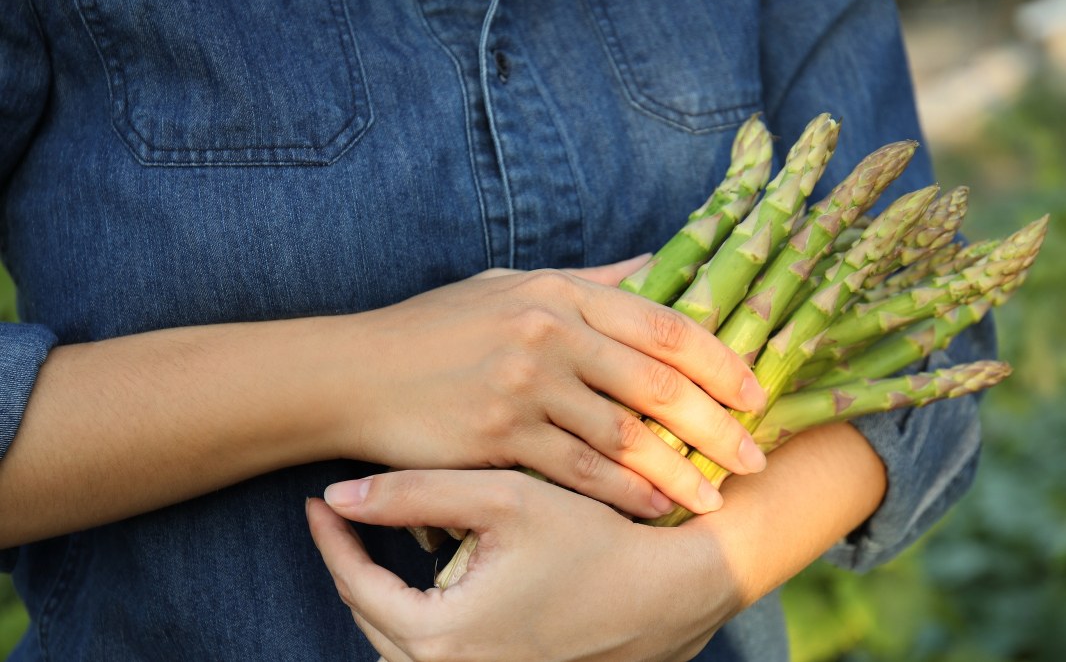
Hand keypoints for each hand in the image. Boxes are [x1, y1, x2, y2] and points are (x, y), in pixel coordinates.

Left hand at [307, 470, 741, 660]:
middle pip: (372, 622)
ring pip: (401, 647)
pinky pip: (440, 658)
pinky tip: (433, 584)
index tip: (317, 499)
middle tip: (346, 520)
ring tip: (382, 550)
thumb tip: (338, 497)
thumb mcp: (503, 500)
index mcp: (442, 636)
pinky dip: (423, 623)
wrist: (673, 589)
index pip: (357, 586)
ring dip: (385, 599)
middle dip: (354, 568)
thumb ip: (415, 494)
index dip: (333, 539)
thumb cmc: (594, 538)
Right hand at [331, 256, 767, 516]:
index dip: (718, 361)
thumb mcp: (511, 285)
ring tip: (716, 497)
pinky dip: (623, 494)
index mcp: (559, 292)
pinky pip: (578, 472)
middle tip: (755, 457)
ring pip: (624, 436)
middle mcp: (549, 334)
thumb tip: (655, 264)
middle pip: (657, 383)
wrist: (354, 373)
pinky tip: (654, 508)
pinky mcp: (499, 436)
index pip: (662, 323)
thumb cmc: (435, 330)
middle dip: (716, 425)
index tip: (754, 393)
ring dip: (678, 471)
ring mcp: (524, 386)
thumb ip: (588, 280)